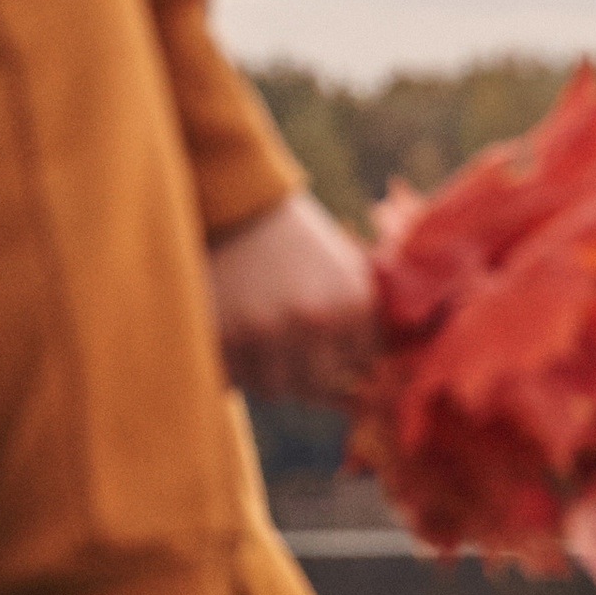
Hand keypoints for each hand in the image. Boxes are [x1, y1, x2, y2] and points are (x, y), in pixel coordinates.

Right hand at [209, 189, 376, 401]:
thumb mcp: (347, 268)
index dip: (344, 359)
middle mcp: (314, 322)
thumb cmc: (297, 239)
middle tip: (293, 352)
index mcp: (352, 303)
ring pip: (275, 388)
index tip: (328, 347)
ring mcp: (268, 333)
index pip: (360, 365)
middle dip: (308, 374)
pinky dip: (239, 367)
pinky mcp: (225, 338)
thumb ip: (364, 321)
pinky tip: (239, 336)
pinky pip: (238, 379)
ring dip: (270, 373)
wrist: (237, 205)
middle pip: (318, 386)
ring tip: (263, 341)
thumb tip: (370, 378)